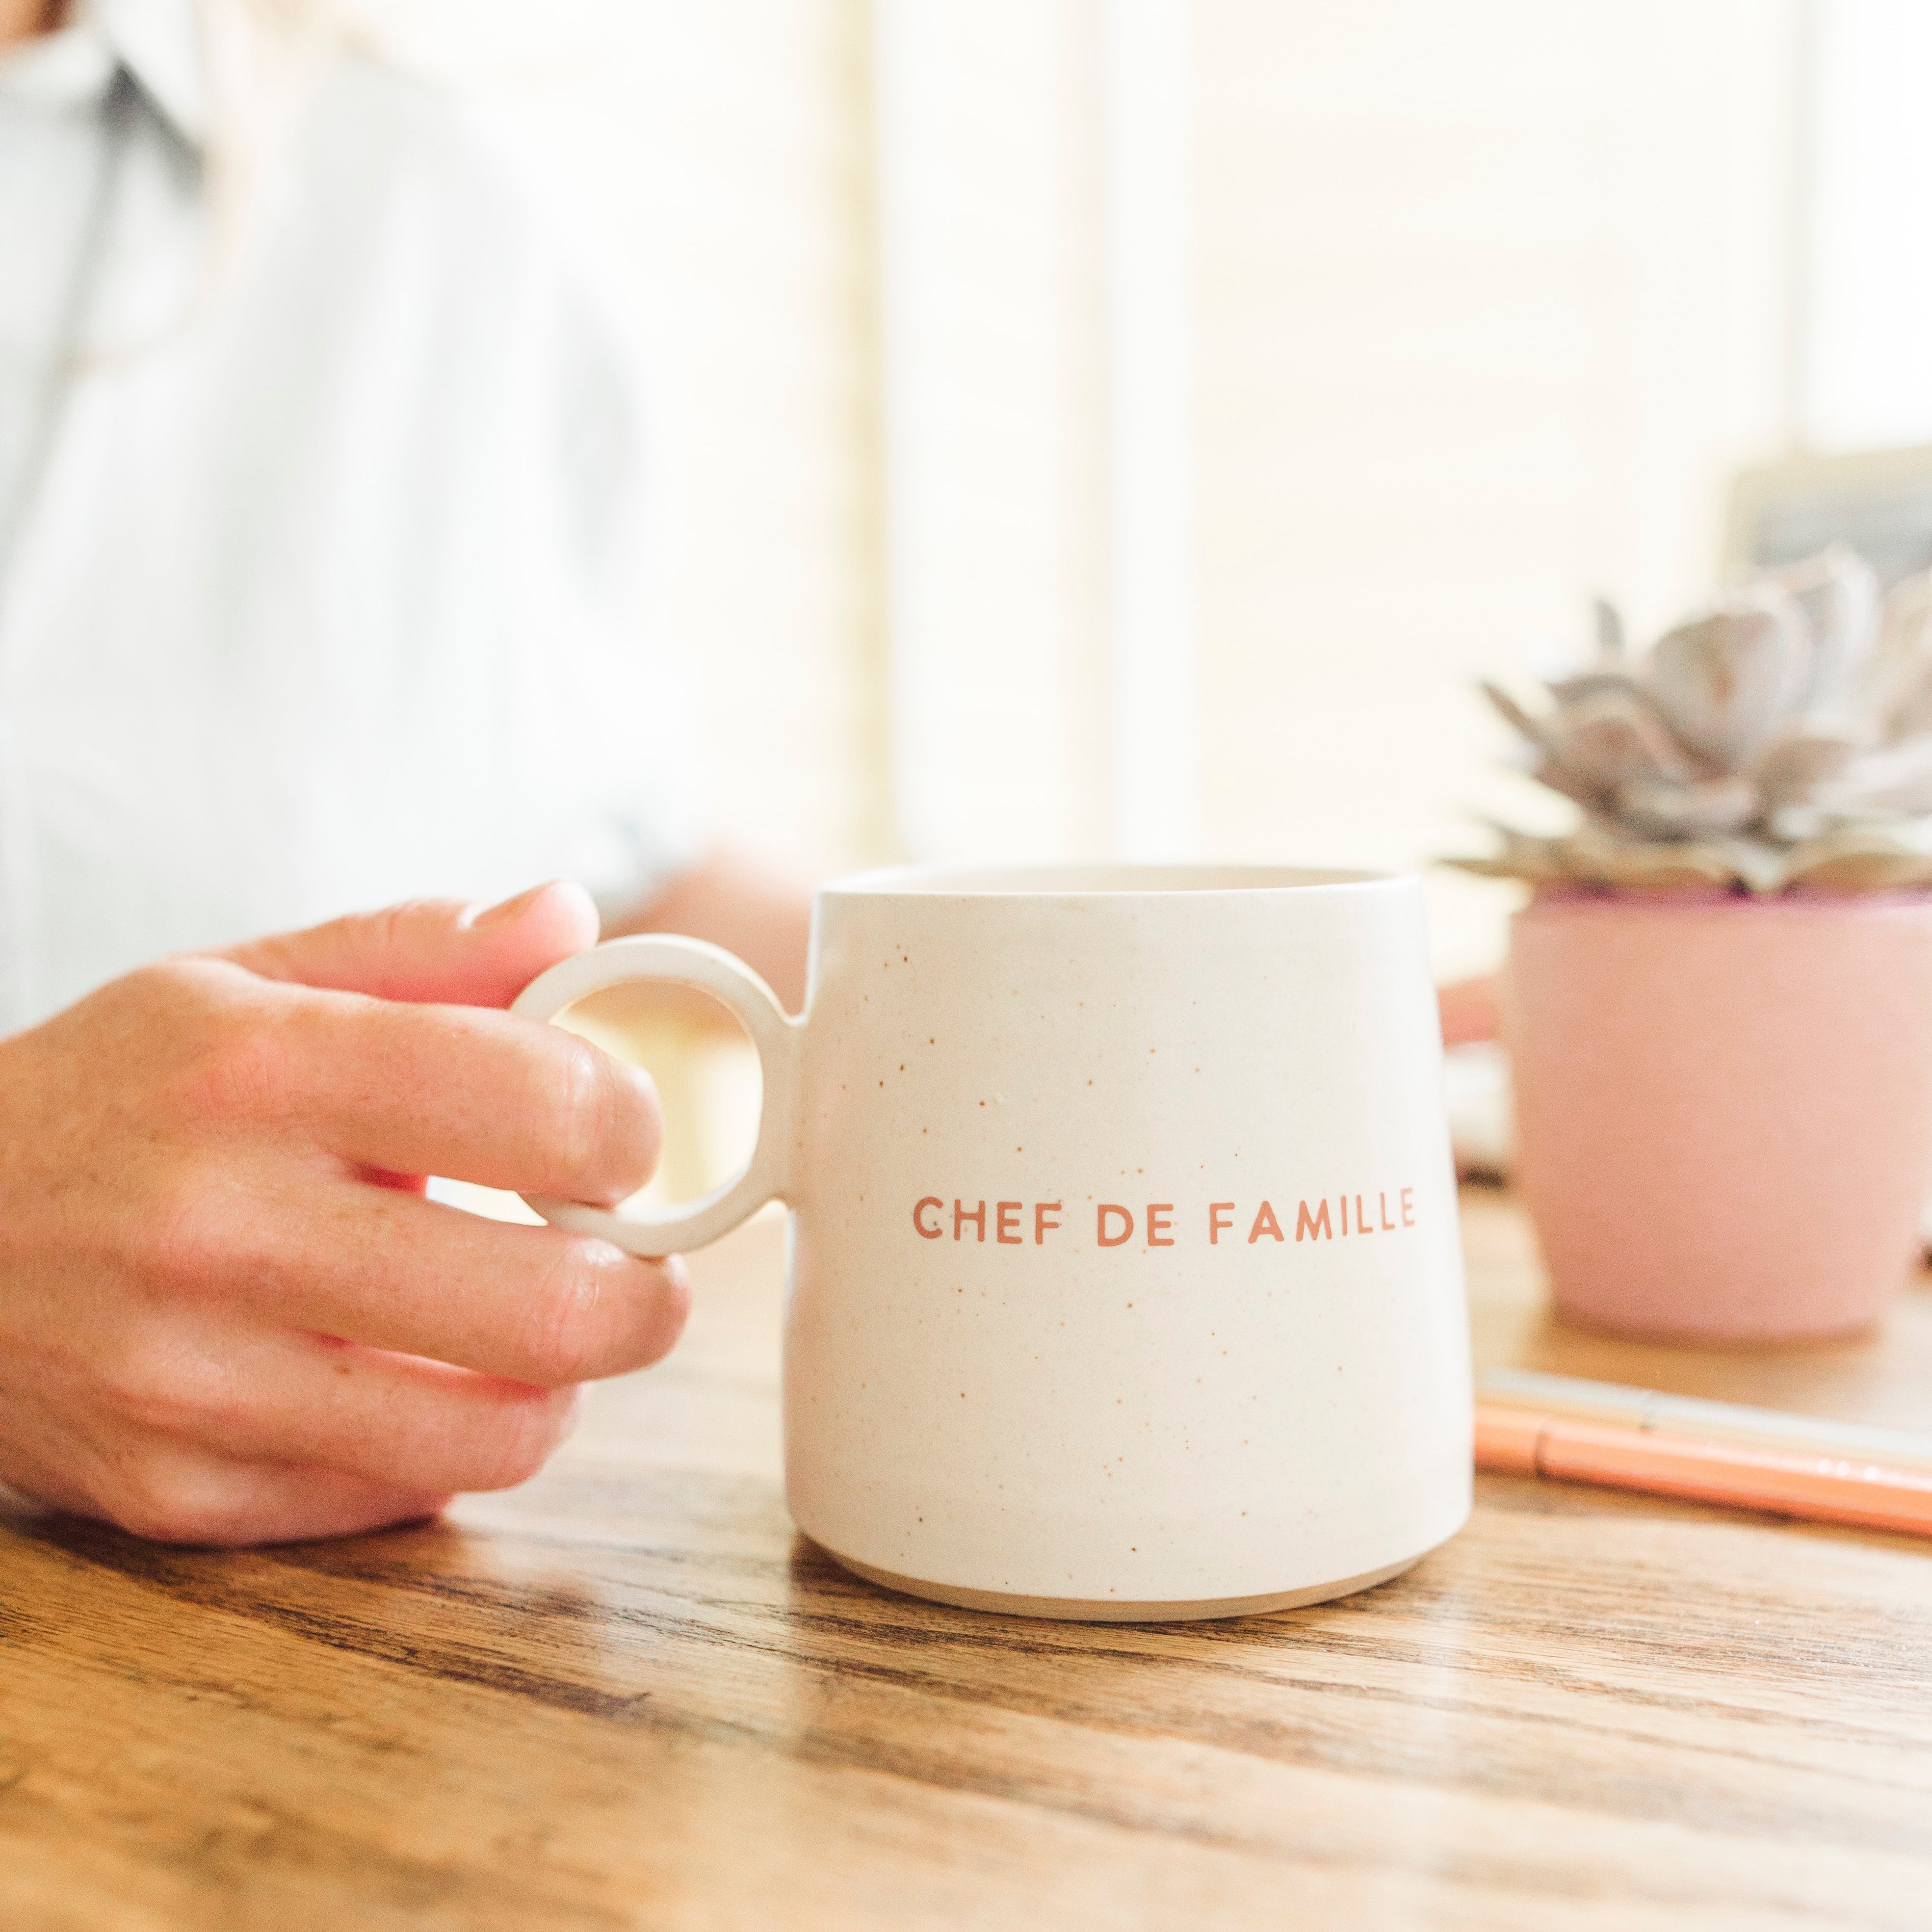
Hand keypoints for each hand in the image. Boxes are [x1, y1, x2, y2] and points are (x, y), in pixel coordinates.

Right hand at [0, 882, 687, 1545]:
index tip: (624, 1137)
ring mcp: (191, 1379)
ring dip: (562, 1382)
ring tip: (537, 1325)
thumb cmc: (121, 1097)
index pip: (542, 1104)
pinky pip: (401, 1497)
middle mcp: (220, 1228)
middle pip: (554, 1304)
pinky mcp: (176, 1493)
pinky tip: (426, 1379)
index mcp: (257, 1070)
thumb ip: (424, 947)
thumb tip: (575, 920)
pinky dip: (451, 1444)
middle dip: (647, 1290)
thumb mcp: (244, 982)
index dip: (632, 1127)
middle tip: (636, 1262)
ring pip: (499, 1433)